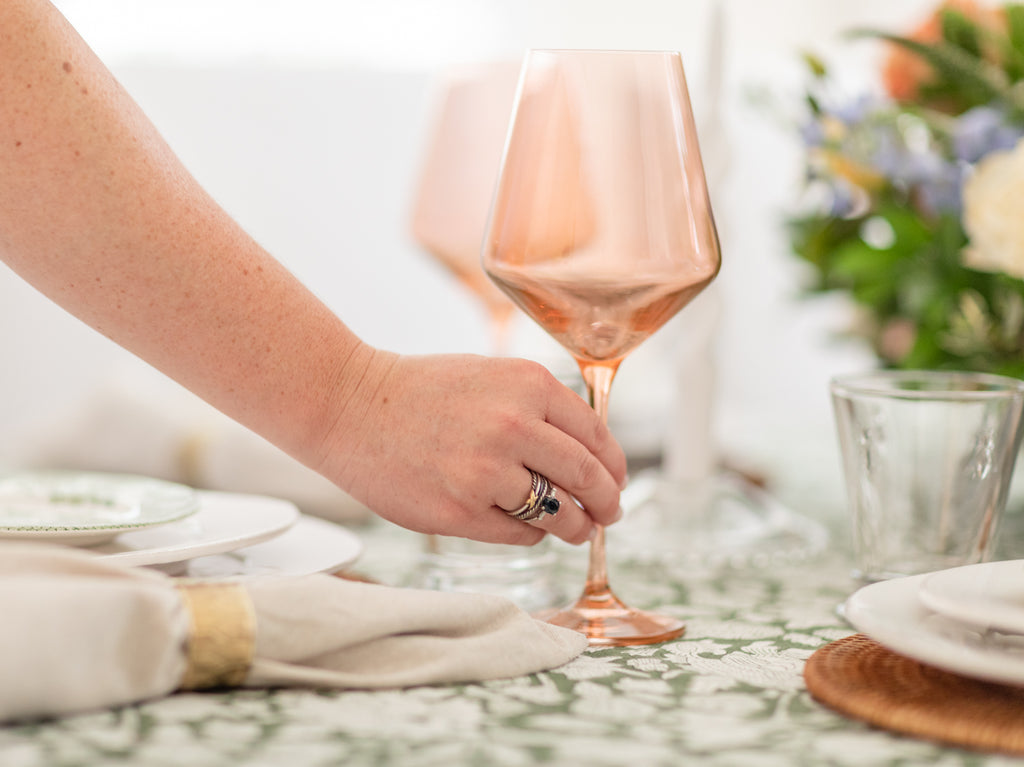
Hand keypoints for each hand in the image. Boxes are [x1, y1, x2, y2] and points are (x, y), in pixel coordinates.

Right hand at [316, 349, 627, 545]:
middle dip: (607, 504)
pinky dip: (531, 533)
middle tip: (609, 515)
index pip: (596, 436)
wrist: (349, 405)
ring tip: (575, 529)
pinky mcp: (459, 512)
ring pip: (558, 514)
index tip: (617, 481)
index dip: (614, 466)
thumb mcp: (491, 376)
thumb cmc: (420, 391)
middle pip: (587, 479)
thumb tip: (589, 456)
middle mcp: (514, 426)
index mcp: (528, 384)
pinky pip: (520, 533)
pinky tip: (525, 526)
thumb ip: (539, 408)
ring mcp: (486, 473)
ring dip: (574, 527)